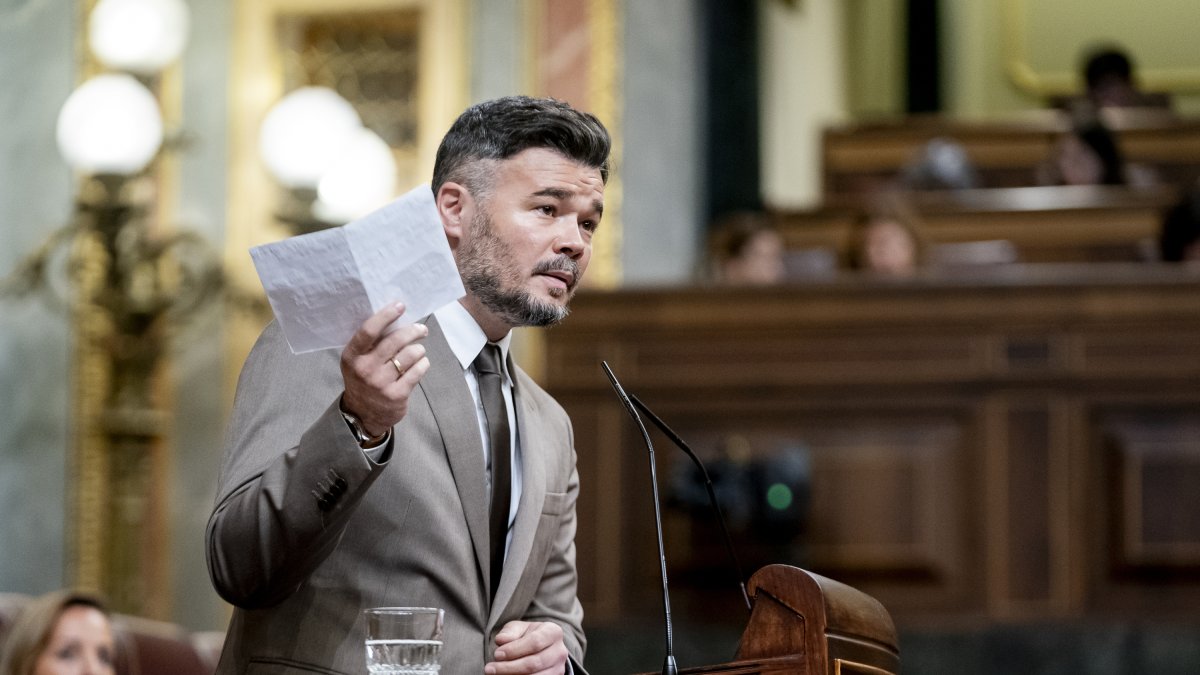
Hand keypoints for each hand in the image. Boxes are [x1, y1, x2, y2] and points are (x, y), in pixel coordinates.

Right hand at [339, 303, 430, 436]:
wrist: (363, 414)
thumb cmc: (364, 379)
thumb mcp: (358, 361)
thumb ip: (372, 343)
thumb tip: (397, 317)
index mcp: (352, 356)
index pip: (369, 330)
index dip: (386, 315)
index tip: (400, 306)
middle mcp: (365, 369)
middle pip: (395, 340)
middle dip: (413, 331)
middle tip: (421, 329)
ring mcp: (380, 383)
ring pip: (410, 354)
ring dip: (419, 350)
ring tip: (418, 351)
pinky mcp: (396, 395)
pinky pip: (418, 370)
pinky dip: (423, 364)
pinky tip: (421, 363)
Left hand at [484, 621, 568, 674]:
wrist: (543, 648)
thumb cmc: (527, 636)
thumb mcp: (519, 629)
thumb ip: (510, 632)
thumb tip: (501, 640)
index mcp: (553, 632)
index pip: (534, 642)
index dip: (514, 650)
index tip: (497, 654)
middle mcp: (559, 651)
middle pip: (534, 663)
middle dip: (509, 667)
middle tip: (489, 669)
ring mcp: (558, 668)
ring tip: (495, 674)